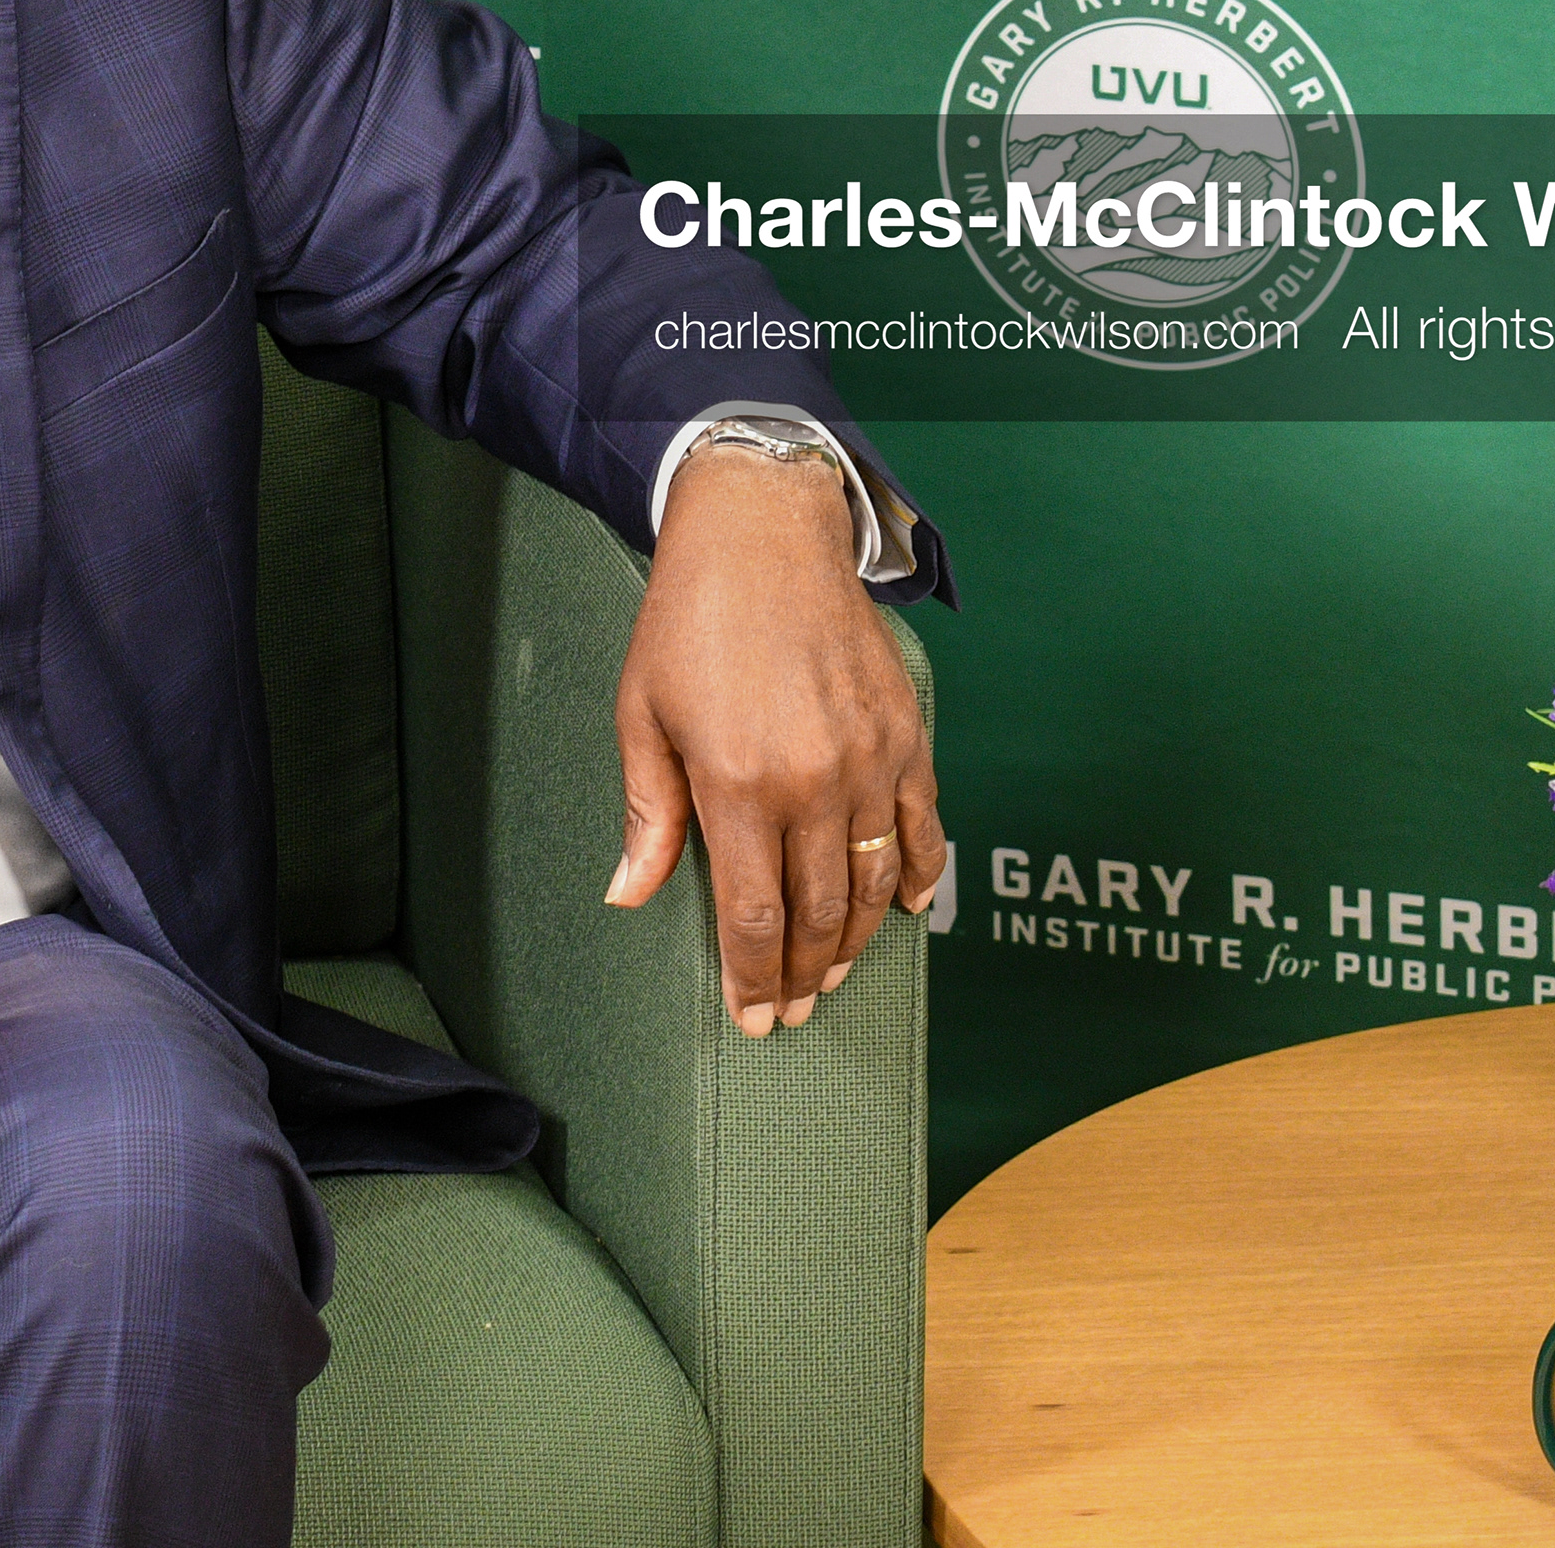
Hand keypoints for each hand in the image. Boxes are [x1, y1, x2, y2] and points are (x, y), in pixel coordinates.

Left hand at [602, 447, 941, 1036]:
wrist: (764, 536)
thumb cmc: (689, 622)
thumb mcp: (641, 715)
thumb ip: (647, 814)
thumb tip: (630, 893)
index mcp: (738, 784)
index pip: (754, 915)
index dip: (755, 978)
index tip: (755, 1019)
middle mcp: (813, 782)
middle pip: (817, 913)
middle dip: (802, 974)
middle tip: (791, 1011)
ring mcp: (870, 761)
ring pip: (874, 883)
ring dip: (855, 940)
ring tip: (832, 973)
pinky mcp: (906, 735)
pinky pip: (924, 827)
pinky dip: (921, 876)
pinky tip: (907, 910)